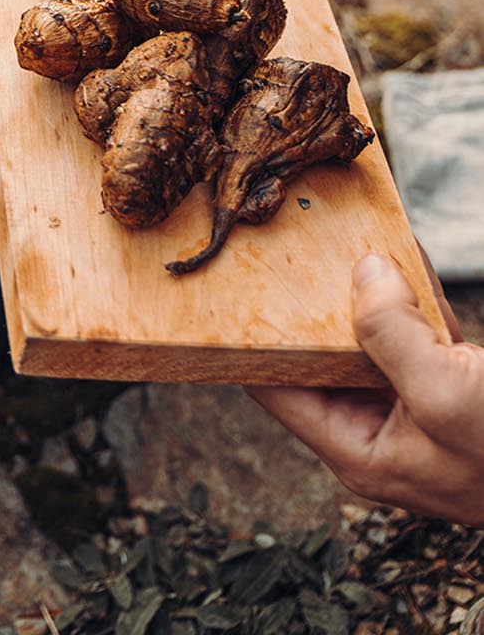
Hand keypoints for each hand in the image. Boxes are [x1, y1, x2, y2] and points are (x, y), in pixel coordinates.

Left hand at [248, 255, 483, 523]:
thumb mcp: (445, 394)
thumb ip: (391, 332)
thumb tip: (363, 273)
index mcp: (359, 449)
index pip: (275, 385)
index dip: (250, 334)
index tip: (231, 280)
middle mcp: (378, 430)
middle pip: (320, 354)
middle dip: (309, 299)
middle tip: (283, 239)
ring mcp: (416, 406)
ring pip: (369, 334)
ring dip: (362, 287)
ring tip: (334, 233)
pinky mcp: (452, 384)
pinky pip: (417, 330)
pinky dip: (411, 293)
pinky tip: (402, 253)